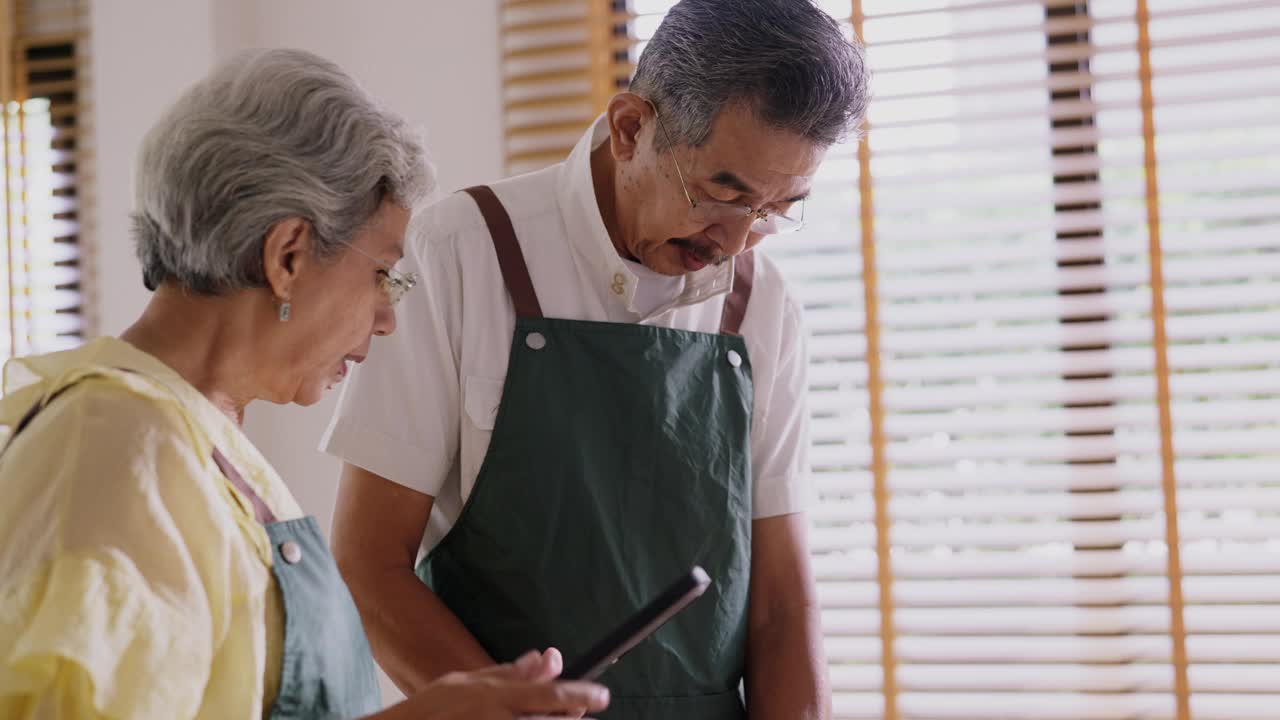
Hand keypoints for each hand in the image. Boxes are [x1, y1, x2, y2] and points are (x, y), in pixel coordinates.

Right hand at [395, 649, 607, 719]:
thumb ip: (509, 672)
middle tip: (584, 715)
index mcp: (496, 697)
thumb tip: (546, 657)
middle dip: (572, 718)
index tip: (602, 697)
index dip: (580, 695)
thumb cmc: (433, 707)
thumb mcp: (469, 680)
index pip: (548, 694)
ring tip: (563, 719)